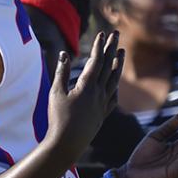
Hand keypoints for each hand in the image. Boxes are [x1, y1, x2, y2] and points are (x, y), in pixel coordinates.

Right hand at [47, 31, 123, 158]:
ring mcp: (103, 104)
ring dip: (118, 64)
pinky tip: (116, 82)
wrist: (67, 144)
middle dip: (112, 48)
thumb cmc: (58, 118)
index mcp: (87, 86)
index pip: (96, 61)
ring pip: (114, 79)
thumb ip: (61, 72)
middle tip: (116, 34)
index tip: (102, 33)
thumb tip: (64, 54)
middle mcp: (99, 93)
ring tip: (122, 52)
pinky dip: (115, 85)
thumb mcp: (56, 93)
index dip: (99, 46)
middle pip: (108, 66)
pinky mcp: (103, 114)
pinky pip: (113, 96)